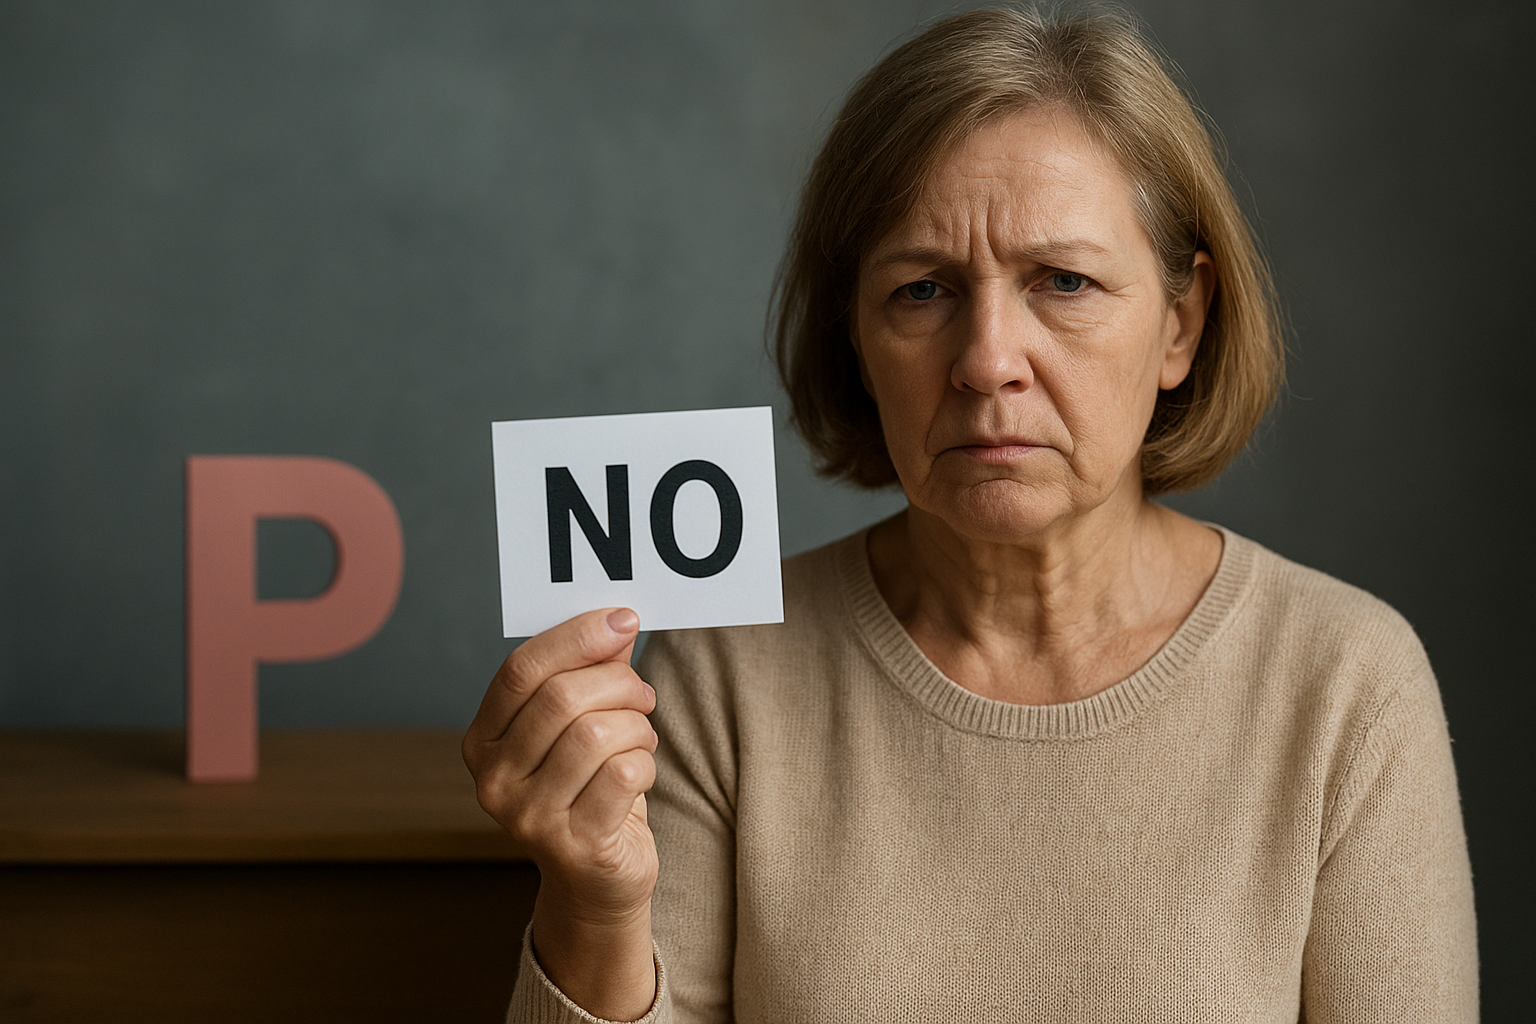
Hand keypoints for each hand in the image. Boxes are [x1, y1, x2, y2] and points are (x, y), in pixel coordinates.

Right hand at [464, 607, 658, 1018]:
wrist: (595, 878)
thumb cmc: (588, 787)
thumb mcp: (580, 723)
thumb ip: (591, 671)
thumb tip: (616, 621)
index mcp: (482, 740)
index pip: (521, 669)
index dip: (576, 636)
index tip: (623, 619)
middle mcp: (494, 781)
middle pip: (561, 698)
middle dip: (618, 683)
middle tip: (643, 693)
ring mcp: (528, 818)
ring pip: (596, 734)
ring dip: (637, 726)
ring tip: (642, 736)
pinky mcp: (574, 845)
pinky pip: (623, 774)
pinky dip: (645, 762)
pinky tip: (640, 771)